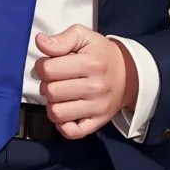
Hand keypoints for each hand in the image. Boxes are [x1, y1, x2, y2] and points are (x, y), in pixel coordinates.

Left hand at [34, 25, 136, 139]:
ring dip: (52, 104)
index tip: (49, 65)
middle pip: (50, 92)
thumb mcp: (84, 36)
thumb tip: (41, 42)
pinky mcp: (98, 122)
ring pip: (57, 113)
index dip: (42, 66)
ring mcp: (98, 107)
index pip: (48, 69)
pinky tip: (66, 111)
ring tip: (60, 95)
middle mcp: (96, 87)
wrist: (129, 74)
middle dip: (46, 84)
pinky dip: (63, 125)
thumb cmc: (101, 54)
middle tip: (55, 80)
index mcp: (91, 63)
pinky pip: (71, 132)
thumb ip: (62, 38)